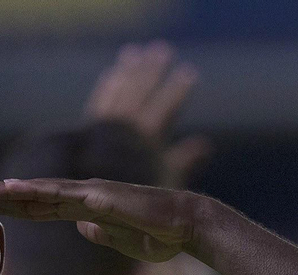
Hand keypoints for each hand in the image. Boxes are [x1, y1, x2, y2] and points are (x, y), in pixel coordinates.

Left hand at [0, 178, 201, 263]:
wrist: (185, 226)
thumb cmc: (158, 235)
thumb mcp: (121, 242)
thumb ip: (101, 234)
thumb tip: (83, 230)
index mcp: (87, 209)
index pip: (42, 208)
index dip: (14, 206)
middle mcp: (84, 196)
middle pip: (34, 196)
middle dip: (1, 195)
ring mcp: (91, 193)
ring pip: (41, 191)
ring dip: (8, 191)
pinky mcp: (100, 197)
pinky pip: (61, 194)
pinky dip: (35, 190)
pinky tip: (12, 188)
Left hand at [83, 41, 212, 187]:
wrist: (104, 202)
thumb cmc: (138, 196)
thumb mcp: (165, 182)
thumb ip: (184, 161)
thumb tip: (206, 144)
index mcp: (149, 138)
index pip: (167, 105)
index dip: (178, 88)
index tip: (189, 71)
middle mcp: (129, 126)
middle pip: (142, 90)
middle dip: (153, 69)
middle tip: (162, 49)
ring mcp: (108, 124)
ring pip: (121, 89)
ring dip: (129, 70)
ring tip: (135, 53)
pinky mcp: (91, 128)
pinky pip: (100, 100)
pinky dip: (107, 86)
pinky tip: (111, 74)